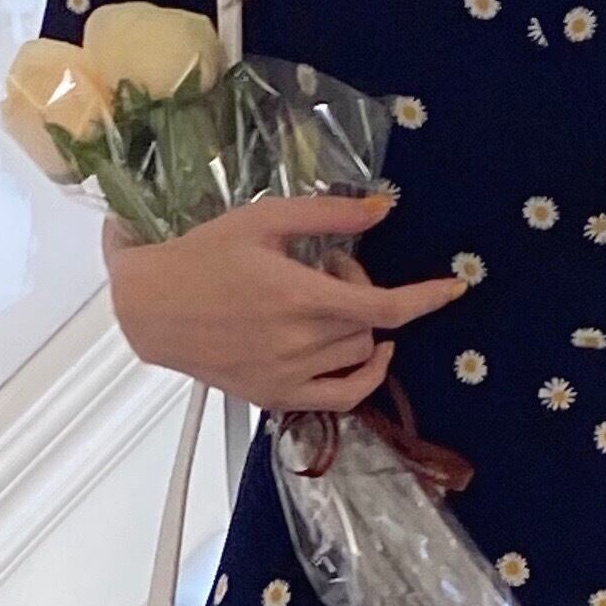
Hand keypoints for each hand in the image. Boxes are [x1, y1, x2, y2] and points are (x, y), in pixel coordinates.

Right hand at [104, 192, 468, 411]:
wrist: (151, 309)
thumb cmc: (203, 256)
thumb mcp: (264, 220)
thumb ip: (329, 215)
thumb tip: (383, 209)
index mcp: (297, 293)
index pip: (383, 305)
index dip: (426, 298)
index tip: (455, 288)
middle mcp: (298, 340)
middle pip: (370, 323)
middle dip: (362, 291)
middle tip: (328, 269)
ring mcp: (289, 374)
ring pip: (360, 354)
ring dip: (356, 326)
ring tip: (317, 302)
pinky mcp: (277, 396)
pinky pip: (344, 397)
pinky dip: (364, 376)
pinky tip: (364, 352)